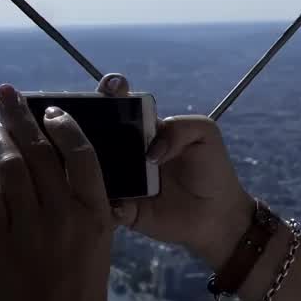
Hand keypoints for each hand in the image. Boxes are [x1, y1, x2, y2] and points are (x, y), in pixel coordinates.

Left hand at [0, 84, 135, 300]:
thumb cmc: (81, 299)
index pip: (81, 153)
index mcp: (97, 214)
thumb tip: (53, 174)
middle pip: (38, 151)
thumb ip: (81, 211)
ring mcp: (29, 228)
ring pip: (8, 168)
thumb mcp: (97, 248)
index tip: (50, 110)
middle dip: (19, 117)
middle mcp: (65, 215)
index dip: (64, 126)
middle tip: (5, 96)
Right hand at [96, 73, 253, 269]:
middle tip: (82, 116)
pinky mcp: (120, 209)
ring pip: (90, 167)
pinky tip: (100, 192)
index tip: (112, 86)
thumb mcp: (204, 134)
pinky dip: (98, 198)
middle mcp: (125, 152)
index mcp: (143, 129)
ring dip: (83, 160)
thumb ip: (179, 127)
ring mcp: (120, 180)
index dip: (111, 92)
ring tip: (83, 153)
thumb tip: (150, 152)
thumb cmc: (211, 169)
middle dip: (83, 120)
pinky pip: (101, 203)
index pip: (119, 105)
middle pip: (94, 132)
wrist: (218, 214)